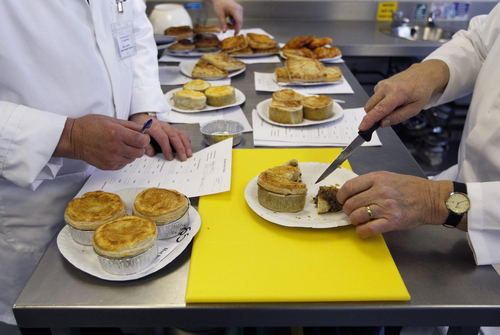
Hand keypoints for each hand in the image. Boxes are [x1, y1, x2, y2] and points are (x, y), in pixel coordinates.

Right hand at [54, 114, 149, 169]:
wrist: (74, 139)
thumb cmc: (91, 126)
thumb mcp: (111, 120)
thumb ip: (130, 126)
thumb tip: (144, 130)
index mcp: (117, 134)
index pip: (142, 140)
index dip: (145, 138)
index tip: (142, 136)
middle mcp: (115, 148)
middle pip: (139, 152)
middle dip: (139, 146)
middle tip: (133, 141)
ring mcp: (112, 159)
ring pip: (132, 159)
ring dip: (131, 153)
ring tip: (121, 145)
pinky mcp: (108, 166)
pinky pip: (123, 164)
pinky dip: (123, 158)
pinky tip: (115, 151)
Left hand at [129, 113, 191, 161]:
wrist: (142, 118)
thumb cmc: (139, 128)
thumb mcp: (137, 136)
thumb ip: (144, 145)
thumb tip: (152, 153)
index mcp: (153, 126)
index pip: (163, 137)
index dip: (167, 148)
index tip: (170, 158)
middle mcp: (163, 125)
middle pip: (174, 135)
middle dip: (180, 148)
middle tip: (183, 158)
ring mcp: (169, 126)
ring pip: (180, 134)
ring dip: (186, 144)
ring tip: (189, 154)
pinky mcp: (173, 128)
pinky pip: (182, 133)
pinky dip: (186, 140)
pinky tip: (188, 148)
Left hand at [211, 0, 242, 34]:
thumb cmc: (219, 5)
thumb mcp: (220, 15)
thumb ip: (223, 24)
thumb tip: (224, 32)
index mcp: (235, 10)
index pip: (239, 21)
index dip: (237, 29)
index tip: (235, 35)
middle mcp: (239, 9)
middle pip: (239, 22)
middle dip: (234, 27)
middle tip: (226, 27)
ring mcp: (240, 9)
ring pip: (239, 21)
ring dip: (234, 24)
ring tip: (227, 23)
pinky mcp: (239, 10)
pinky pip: (239, 18)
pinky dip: (234, 21)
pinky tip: (229, 19)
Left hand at [336, 171, 452, 237]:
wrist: (431, 199)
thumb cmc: (410, 188)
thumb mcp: (388, 177)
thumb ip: (370, 183)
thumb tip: (351, 192)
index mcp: (377, 179)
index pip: (349, 187)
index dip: (341, 196)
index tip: (341, 200)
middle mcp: (380, 192)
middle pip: (350, 204)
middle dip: (347, 210)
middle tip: (352, 211)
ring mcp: (385, 207)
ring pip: (356, 217)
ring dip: (354, 221)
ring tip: (360, 220)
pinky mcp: (391, 222)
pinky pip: (368, 229)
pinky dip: (361, 232)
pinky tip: (364, 230)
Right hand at [359, 59, 449, 130]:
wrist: (422, 75)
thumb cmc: (420, 91)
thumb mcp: (414, 109)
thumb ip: (398, 117)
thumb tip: (383, 123)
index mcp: (398, 93)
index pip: (380, 109)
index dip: (369, 120)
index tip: (362, 128)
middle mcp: (387, 87)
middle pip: (370, 107)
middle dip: (373, 117)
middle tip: (383, 121)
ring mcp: (382, 85)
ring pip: (371, 104)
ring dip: (377, 110)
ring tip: (392, 108)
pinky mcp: (380, 84)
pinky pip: (374, 98)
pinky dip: (379, 103)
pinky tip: (390, 100)